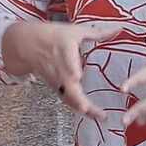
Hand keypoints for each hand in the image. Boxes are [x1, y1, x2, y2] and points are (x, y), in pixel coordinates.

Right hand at [1, 20, 120, 122]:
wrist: (26, 44)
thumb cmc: (51, 36)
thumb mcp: (74, 31)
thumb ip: (98, 32)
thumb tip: (119, 29)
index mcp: (64, 50)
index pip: (66, 61)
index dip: (71, 69)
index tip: (77, 75)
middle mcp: (60, 68)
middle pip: (67, 86)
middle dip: (78, 99)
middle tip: (90, 108)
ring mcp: (57, 79)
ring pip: (68, 97)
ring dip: (82, 107)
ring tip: (99, 117)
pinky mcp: (56, 87)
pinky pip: (67, 99)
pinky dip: (78, 107)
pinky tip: (92, 114)